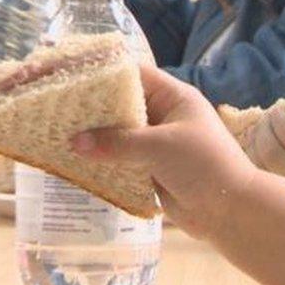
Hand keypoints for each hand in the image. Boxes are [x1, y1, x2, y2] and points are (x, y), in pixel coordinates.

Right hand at [72, 66, 257, 238]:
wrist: (231, 211)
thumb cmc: (204, 165)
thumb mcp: (161, 147)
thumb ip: (118, 142)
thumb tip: (74, 142)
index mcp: (173, 96)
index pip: (133, 74)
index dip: (102, 73)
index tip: (69, 74)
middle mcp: (163, 115)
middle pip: (120, 104)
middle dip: (90, 106)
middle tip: (54, 105)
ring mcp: (156, 142)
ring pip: (117, 133)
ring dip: (92, 135)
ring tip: (55, 131)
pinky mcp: (149, 168)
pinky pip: (119, 157)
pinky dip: (99, 158)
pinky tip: (72, 160)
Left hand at [245, 106, 284, 211]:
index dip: (281, 118)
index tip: (280, 107)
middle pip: (270, 149)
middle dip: (264, 126)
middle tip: (267, 115)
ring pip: (257, 164)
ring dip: (253, 140)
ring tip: (259, 129)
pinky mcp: (273, 212)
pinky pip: (253, 180)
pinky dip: (249, 159)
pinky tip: (254, 150)